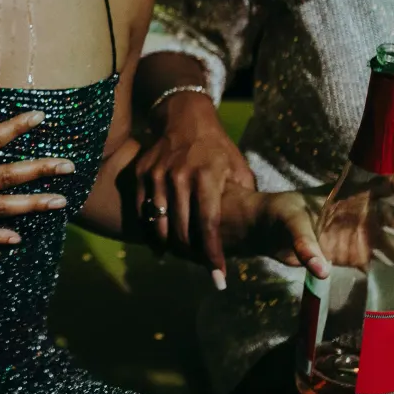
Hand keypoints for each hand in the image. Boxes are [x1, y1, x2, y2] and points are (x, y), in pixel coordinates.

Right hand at [132, 92, 253, 274]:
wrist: (184, 117)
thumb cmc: (217, 147)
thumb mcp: (237, 167)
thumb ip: (241, 197)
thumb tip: (251, 227)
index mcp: (207, 176)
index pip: (208, 223)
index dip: (212, 252)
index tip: (218, 275)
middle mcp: (179, 175)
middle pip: (181, 227)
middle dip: (190, 254)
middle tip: (200, 270)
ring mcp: (157, 173)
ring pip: (157, 220)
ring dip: (166, 245)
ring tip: (177, 259)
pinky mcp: (142, 172)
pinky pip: (141, 208)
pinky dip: (148, 229)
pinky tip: (157, 244)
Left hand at [225, 187, 393, 293]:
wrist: (265, 232)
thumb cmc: (277, 214)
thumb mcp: (288, 221)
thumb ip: (303, 242)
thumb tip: (320, 269)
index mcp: (354, 192)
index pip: (393, 183)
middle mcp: (367, 212)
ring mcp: (366, 235)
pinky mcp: (360, 257)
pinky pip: (391, 265)